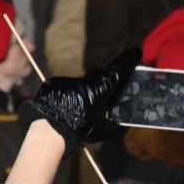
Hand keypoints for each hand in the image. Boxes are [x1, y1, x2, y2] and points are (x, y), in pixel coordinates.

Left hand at [19, 48, 139, 148]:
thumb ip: (115, 126)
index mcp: (99, 90)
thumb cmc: (77, 130)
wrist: (48, 130)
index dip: (127, 61)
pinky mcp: (55, 82)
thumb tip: (125, 126)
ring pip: (83, 82)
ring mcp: (69, 80)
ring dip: (86, 91)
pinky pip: (68, 85)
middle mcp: (85, 81)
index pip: (117, 71)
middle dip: (106, 81)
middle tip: (107, 94)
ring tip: (83, 106)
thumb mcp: (101, 130)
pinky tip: (69, 106)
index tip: (135, 53)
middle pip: (100, 76)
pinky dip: (71, 93)